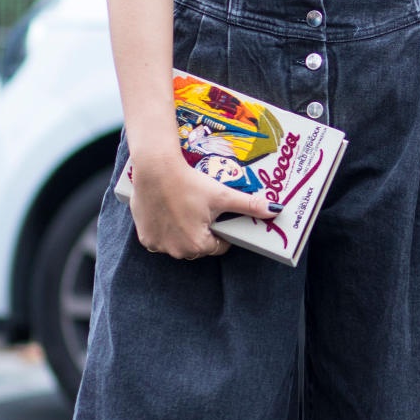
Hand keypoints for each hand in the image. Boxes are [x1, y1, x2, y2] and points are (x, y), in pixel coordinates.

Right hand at [128, 152, 277, 260]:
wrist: (155, 168)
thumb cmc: (190, 182)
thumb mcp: (222, 195)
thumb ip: (249, 206)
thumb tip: (275, 210)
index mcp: (198, 245)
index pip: (218, 246)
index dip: (221, 231)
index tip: (216, 215)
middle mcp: (177, 251)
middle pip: (198, 246)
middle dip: (201, 232)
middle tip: (200, 209)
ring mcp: (159, 246)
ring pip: (178, 244)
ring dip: (183, 232)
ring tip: (183, 209)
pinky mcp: (145, 238)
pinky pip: (160, 239)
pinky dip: (165, 230)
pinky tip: (168, 212)